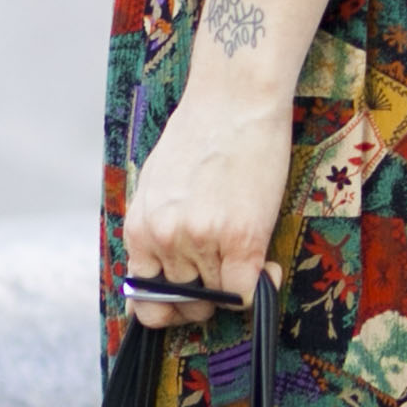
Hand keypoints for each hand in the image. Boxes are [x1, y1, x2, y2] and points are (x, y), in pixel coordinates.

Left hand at [122, 0, 339, 325]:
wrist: (234, 99)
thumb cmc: (200, 133)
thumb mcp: (158, 186)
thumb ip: (159, 228)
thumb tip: (169, 267)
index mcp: (138, 227)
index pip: (145, 300)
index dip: (169, 308)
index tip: (188, 300)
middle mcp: (164, 239)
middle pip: (186, 303)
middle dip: (206, 297)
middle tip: (223, 272)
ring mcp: (201, 240)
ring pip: (219, 297)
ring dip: (235, 283)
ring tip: (247, 255)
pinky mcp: (241, 238)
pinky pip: (247, 292)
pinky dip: (260, 287)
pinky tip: (267, 265)